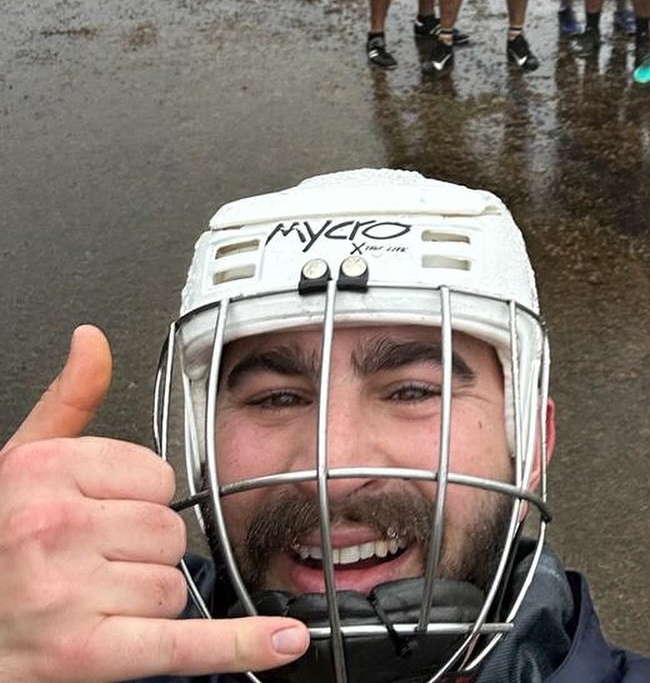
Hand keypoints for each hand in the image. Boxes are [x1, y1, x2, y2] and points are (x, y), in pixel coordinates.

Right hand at [0, 326, 308, 682]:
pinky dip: (238, 646)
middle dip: (142, 552)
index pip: (157, 475)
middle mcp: (55, 528)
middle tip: (93, 565)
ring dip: (144, 602)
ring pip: (171, 586)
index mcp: (46, 472)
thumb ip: (69, 401)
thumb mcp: (18, 464)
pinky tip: (280, 641)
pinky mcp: (83, 653)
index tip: (105, 514)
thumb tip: (92, 341)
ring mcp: (68, 591)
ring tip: (90, 601)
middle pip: (168, 531)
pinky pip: (179, 644)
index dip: (139, 500)